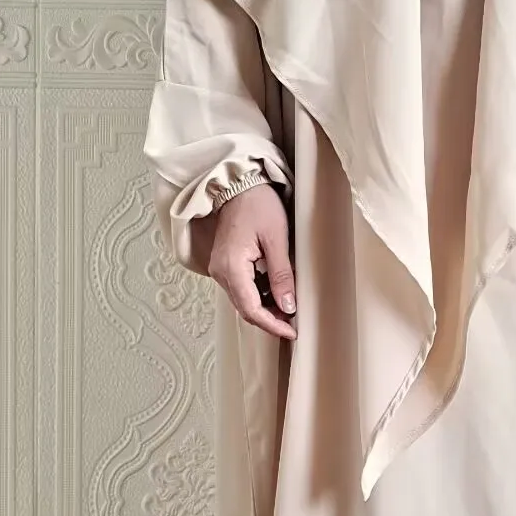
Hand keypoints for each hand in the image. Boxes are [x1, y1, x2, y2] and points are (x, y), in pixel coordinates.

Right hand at [209, 183, 296, 340]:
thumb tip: (288, 306)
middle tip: (295, 323)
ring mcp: (221, 269)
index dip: (272, 324)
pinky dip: (260, 296)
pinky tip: (278, 293)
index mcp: (231, 266)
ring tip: (290, 308)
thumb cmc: (258, 204)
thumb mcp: (276, 239)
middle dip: (270, 319)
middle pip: (245, 309)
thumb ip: (281, 275)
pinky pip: (242, 289)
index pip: (251, 309)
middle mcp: (220, 272)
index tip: (292, 330)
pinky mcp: (226, 265)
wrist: (240, 185)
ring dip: (266, 309)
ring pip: (244, 301)